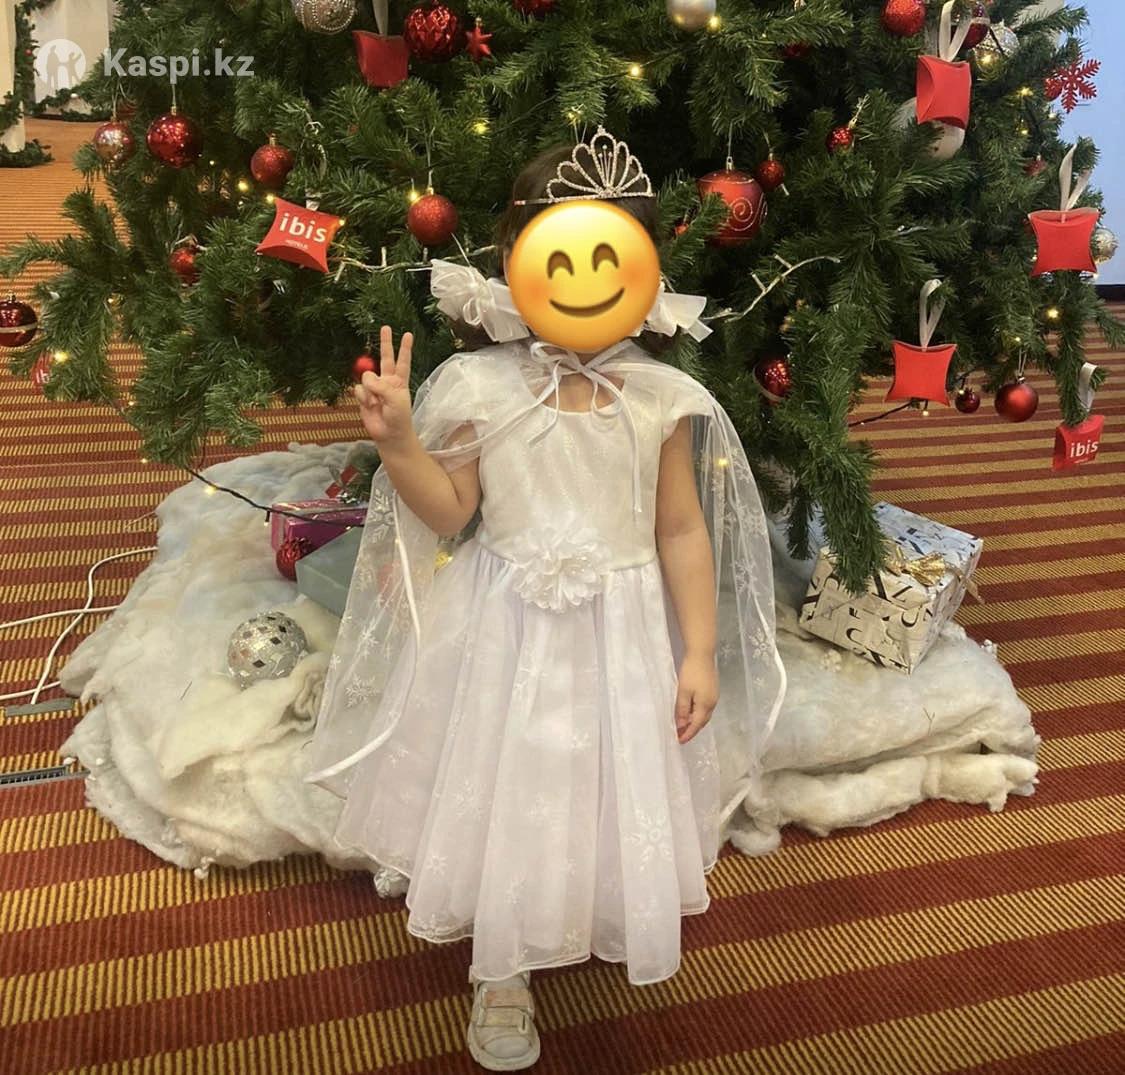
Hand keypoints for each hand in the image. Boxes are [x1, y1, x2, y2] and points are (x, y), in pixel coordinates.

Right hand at [355, 325, 413, 445]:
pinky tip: (369, 405)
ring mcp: (374, 388)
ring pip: (367, 376)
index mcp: (400, 381)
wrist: (389, 434)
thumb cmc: (398, 417)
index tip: (408, 334)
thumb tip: (367, 378)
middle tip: (385, 327)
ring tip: (376, 402)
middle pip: (386, 358)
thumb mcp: (396, 399)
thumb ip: (382, 386)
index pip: (403, 361)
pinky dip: (363, 397)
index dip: (405, 348)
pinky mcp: (363, 396)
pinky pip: (359, 389)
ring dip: (370, 388)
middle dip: (386, 343)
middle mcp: (387, 381)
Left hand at [675, 650, 718, 743]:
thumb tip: (681, 726)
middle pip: (702, 721)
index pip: (696, 725)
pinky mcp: (712, 689)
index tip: (679, 741)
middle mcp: (712, 703)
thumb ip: (682, 710)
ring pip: (704, 714)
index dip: (688, 734)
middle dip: (692, 729)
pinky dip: (697, 713)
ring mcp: (714, 696)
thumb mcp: (683, 692)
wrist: (702, 653)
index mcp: (706, 705)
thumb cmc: (691, 672)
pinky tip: (690, 711)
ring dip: (695, 721)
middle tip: (680, 735)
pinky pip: (705, 707)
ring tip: (684, 726)